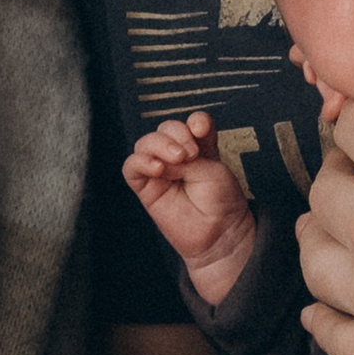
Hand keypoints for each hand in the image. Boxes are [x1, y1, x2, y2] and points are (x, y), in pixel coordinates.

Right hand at [123, 113, 256, 303]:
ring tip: (178, 160)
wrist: (220, 233)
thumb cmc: (221, 202)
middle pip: (165, 129)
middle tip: (191, 153)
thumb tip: (166, 151)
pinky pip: (131, 167)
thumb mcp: (213, 168)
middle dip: (177, 133)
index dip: (194, 121)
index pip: (190, 123)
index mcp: (199, 147)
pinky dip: (141, 161)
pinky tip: (158, 168)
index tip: (202, 130)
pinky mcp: (146, 187)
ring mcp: (160, 171)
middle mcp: (178, 156)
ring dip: (160, 145)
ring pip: (145, 143)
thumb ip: (189, 153)